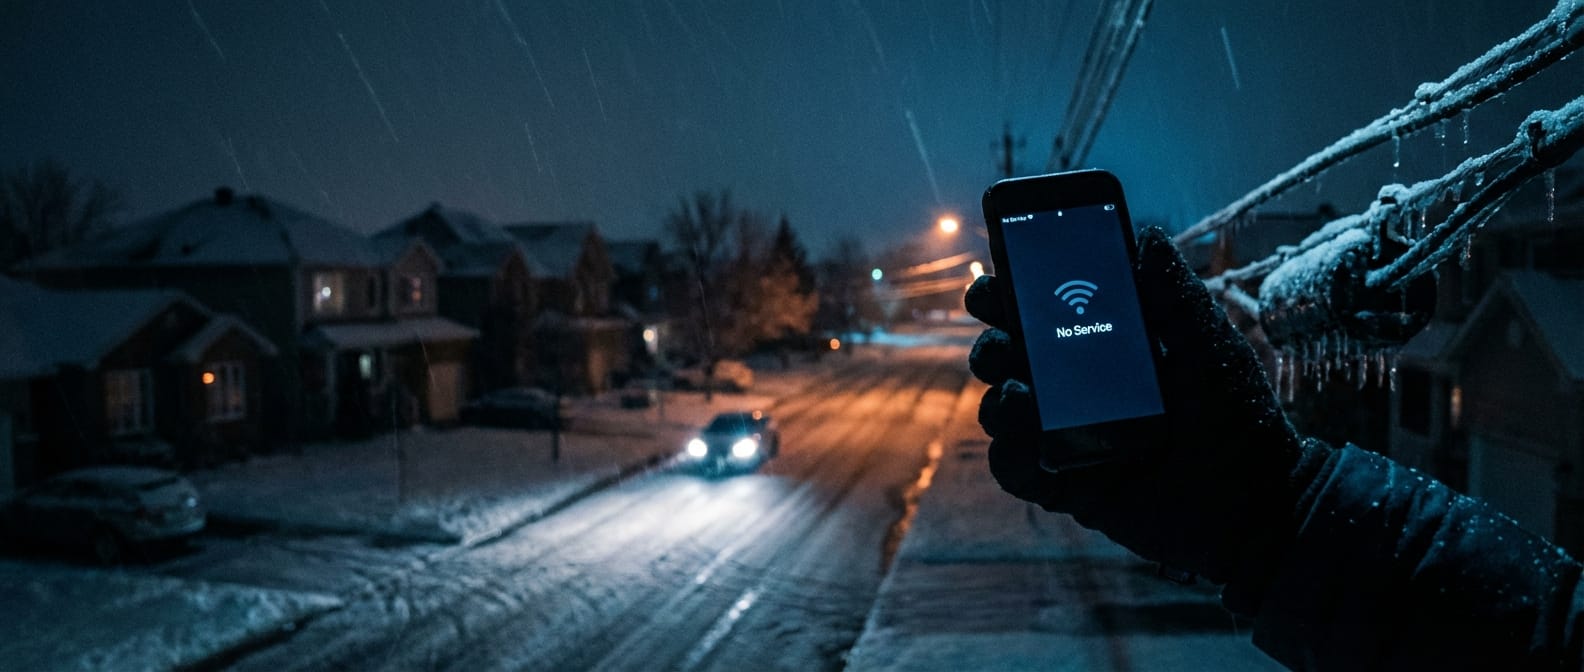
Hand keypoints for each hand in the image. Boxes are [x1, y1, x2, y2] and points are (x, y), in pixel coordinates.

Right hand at [966, 226, 1327, 590]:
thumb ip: (1177, 295)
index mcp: (1104, 350)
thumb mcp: (1210, 347)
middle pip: (1007, 360)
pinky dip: (1009, 458)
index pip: (1042, 315)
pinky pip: (1016, 472)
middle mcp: (1075, 391)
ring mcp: (1066, 439)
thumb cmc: (1240, 417)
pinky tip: (1026, 446)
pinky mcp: (1067, 488)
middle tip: (1002, 345)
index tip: (994, 284)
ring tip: (1018, 394)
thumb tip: (1148, 236)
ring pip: (1002, 412)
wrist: (1260, 501)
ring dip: (997, 400)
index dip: (1008, 296)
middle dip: (991, 346)